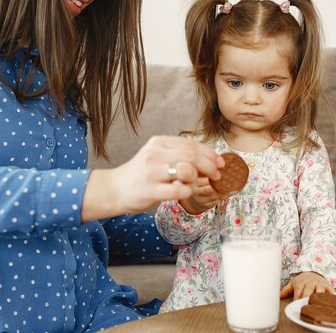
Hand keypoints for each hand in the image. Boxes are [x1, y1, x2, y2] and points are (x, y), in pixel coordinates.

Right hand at [82, 136, 223, 220]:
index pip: (191, 144)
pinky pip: (178, 191)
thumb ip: (178, 155)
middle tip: (217, 175)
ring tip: (197, 183)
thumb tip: (209, 160)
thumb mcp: (157, 156)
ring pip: (186, 170)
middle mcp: (155, 154)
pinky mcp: (150, 190)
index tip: (220, 163)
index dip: (210, 154)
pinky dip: (187, 192)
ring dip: (198, 178)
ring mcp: (151, 172)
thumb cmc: (141, 174)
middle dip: (210, 166)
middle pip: (192, 156)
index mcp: (158, 142)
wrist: (115, 189)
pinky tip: (185, 193)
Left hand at [279, 272, 335, 299]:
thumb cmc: (302, 281)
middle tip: (306, 303)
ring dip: (319, 296)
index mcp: (301, 282)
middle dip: (307, 296)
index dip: (297, 296)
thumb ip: (285, 290)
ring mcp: (320, 285)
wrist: (315, 272)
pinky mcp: (329, 287)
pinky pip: (331, 292)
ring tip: (318, 303)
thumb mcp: (293, 283)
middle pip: (309, 289)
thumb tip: (277, 296)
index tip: (296, 302)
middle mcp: (311, 283)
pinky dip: (331, 297)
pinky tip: (331, 302)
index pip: (299, 289)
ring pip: (320, 290)